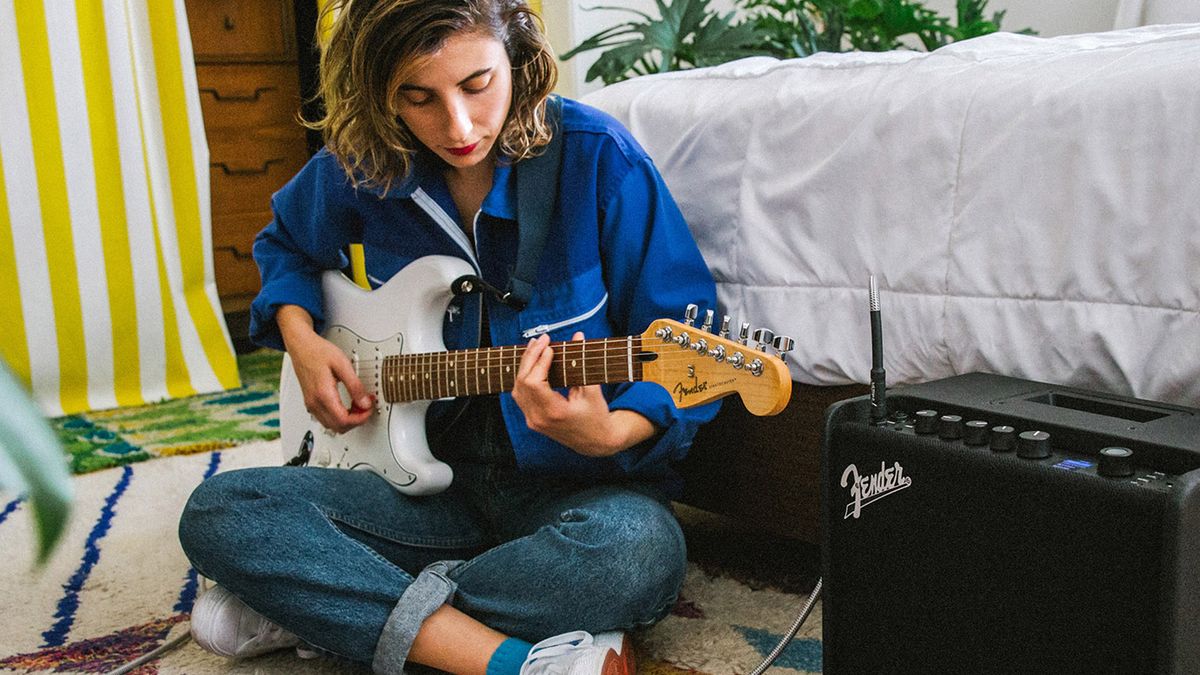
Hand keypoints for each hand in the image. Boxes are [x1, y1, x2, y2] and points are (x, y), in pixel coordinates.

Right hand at [278, 305, 373, 433]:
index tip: (369, 409)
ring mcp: (311, 404)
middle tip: (365, 406)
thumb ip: (355, 385)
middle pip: (338, 427)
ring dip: (347, 420)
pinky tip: (347, 405)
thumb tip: (365, 402)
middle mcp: (314, 403)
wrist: (301, 346)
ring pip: (331, 425)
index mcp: (323, 394)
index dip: (360, 418)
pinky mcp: (310, 403)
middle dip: (356, 420)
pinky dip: (338, 416)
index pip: (344, 420)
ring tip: (358, 404)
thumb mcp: (342, 364)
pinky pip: (326, 418)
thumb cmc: (319, 352)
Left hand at [511, 332, 654, 456]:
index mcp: (554, 413)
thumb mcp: (592, 390)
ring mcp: (533, 421)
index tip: (550, 347)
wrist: (596, 442)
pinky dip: (524, 378)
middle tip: (542, 340)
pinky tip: (532, 364)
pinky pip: (520, 396)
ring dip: (525, 366)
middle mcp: (539, 419)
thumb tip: (578, 336)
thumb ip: (583, 362)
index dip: (539, 361)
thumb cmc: (597, 417)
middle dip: (530, 357)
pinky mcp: (532, 420)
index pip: (535, 382)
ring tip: (535, 347)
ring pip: (517, 389)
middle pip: (522, 383)